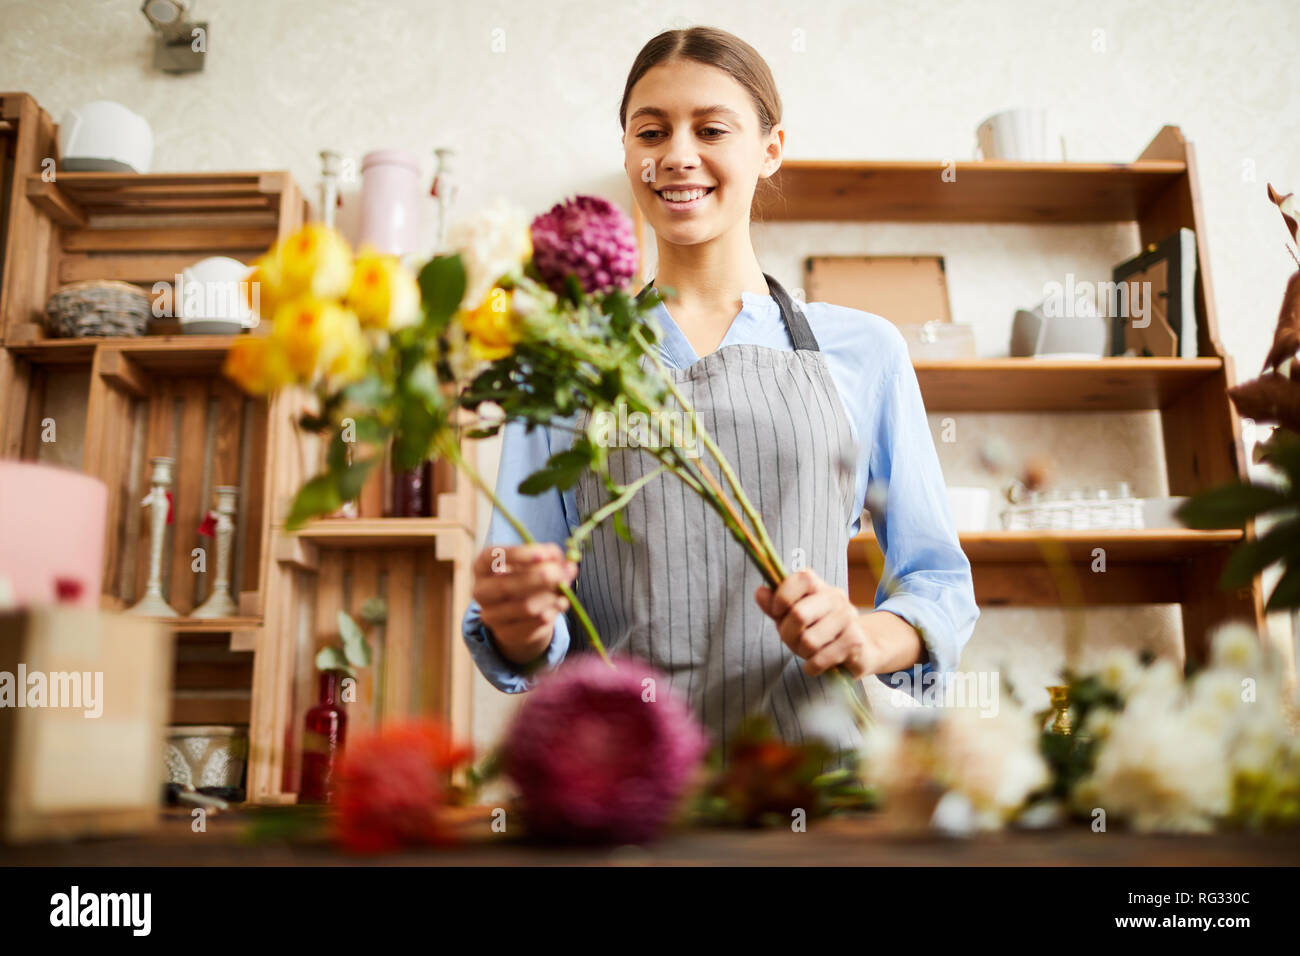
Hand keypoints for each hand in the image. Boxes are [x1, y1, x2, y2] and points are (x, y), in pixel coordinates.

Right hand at [472, 543, 577, 667]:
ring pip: (525, 607)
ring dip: (550, 597)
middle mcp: (481, 591)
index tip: (543, 555)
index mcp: (482, 567)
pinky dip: (552, 612)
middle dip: (539, 578)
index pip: (493, 556)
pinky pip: (533, 623)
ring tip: (565, 589)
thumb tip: (569, 565)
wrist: (520, 614)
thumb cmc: (527, 579)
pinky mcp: (506, 634)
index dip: (518, 554)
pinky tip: (561, 603)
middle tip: (562, 573)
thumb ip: (552, 560)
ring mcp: (491, 615)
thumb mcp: (537, 564)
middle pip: (506, 585)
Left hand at [754, 568, 880, 678]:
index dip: (782, 596)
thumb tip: (759, 592)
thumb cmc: (820, 631)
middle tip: (792, 640)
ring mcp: (848, 619)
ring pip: (808, 641)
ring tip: (809, 651)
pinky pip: (819, 659)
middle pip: (799, 614)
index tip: (776, 612)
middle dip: (787, 634)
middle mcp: (836, 598)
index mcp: (820, 587)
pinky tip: (817, 663)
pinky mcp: (855, 642)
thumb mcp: (795, 616)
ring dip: (801, 653)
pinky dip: (811, 667)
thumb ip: (775, 606)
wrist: (862, 649)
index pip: (802, 578)